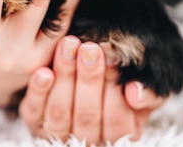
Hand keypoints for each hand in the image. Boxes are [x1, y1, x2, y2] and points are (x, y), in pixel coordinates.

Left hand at [19, 36, 165, 144]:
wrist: (94, 67)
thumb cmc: (124, 78)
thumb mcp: (146, 85)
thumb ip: (149, 93)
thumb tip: (135, 93)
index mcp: (121, 137)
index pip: (117, 120)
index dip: (114, 89)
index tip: (112, 59)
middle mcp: (90, 141)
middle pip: (87, 116)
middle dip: (89, 79)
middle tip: (89, 49)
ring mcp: (60, 134)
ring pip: (60, 112)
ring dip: (65, 76)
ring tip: (69, 45)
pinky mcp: (36, 122)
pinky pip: (34, 111)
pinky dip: (38, 91)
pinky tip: (44, 71)